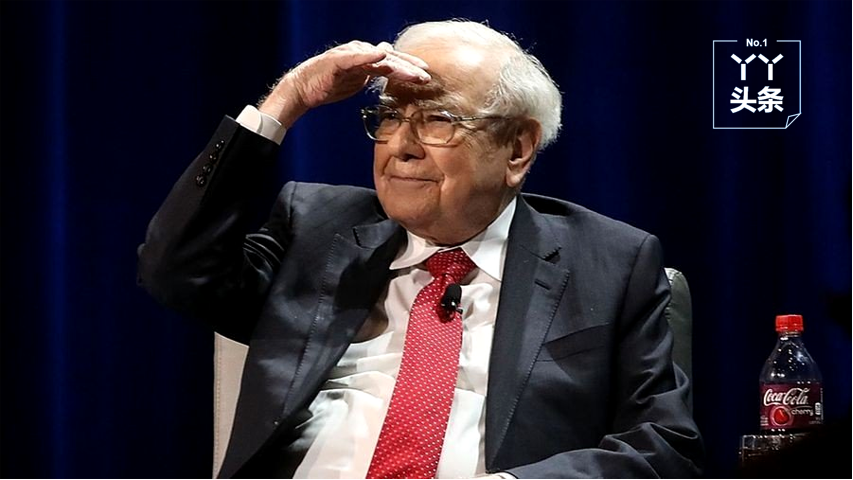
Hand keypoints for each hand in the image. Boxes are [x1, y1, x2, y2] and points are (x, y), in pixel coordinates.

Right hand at [259, 41, 429, 126]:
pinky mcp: (338, 62)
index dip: (409, 67)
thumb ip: (373, 70)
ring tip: (413, 73)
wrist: (304, 88)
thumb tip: (388, 62)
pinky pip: (355, 58)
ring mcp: (349, 56)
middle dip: (409, 68)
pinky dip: (368, 56)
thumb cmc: (330, 83)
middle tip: (426, 76)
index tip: (426, 75)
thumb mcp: (357, 78)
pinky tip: (381, 55)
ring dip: (397, 65)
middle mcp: (360, 52)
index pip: (393, 62)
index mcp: (366, 58)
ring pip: (378, 60)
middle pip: (390, 59)